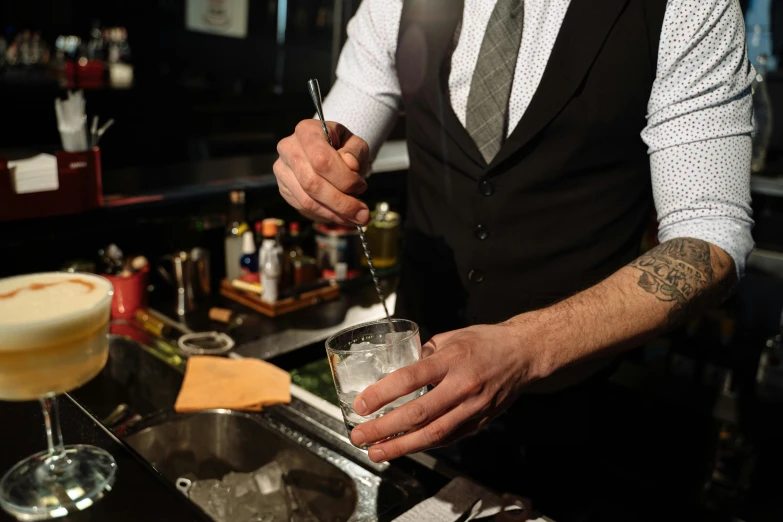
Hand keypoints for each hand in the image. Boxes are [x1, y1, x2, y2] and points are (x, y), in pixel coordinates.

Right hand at [274, 120, 370, 225]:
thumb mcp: (355, 144)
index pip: (322, 160)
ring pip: (307, 200)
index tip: (362, 186)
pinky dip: (326, 215)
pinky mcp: (283, 188)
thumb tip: (350, 167)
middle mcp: (288, 149)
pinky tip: (342, 216)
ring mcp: (282, 170)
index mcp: (306, 131)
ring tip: (356, 218)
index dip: (343, 178)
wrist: (327, 151)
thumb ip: (355, 153)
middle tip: (363, 214)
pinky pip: (303, 207)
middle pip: (312, 183)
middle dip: (341, 203)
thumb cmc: (342, 147)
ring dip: (335, 213)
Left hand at [349, 322, 547, 461]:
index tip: (361, 405)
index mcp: (452, 359)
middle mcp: (462, 386)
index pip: (410, 378)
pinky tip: (405, 448)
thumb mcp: (451, 337)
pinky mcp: (479, 422)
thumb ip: (424, 354)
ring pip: (432, 433)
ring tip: (377, 451)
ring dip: (401, 446)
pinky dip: (424, 444)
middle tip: (360, 436)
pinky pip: (447, 437)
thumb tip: (398, 367)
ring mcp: (472, 408)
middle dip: (384, 428)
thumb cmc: (485, 342)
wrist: (524, 354)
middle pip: (418, 413)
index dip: (382, 394)